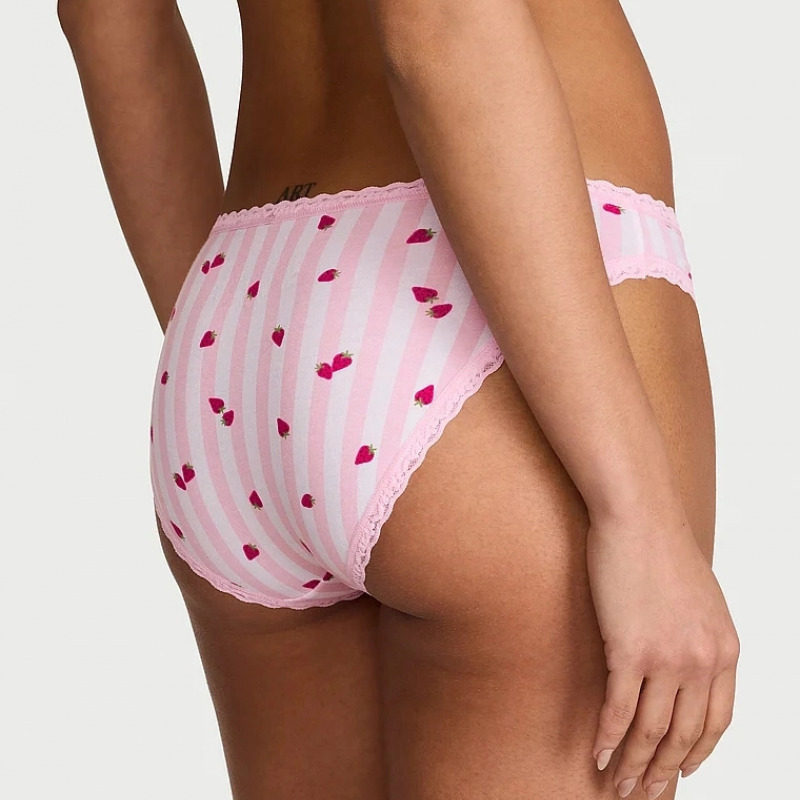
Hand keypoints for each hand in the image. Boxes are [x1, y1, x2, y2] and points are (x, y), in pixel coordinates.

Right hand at [586, 507, 739, 798]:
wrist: (638, 516)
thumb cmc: (661, 549)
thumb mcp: (700, 599)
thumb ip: (700, 637)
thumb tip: (685, 667)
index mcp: (725, 649)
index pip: (717, 723)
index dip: (698, 754)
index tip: (681, 773)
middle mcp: (702, 660)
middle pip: (683, 735)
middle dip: (663, 772)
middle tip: (644, 794)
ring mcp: (667, 657)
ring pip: (651, 730)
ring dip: (634, 766)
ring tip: (618, 787)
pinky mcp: (628, 648)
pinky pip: (619, 708)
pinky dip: (609, 738)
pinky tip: (599, 754)